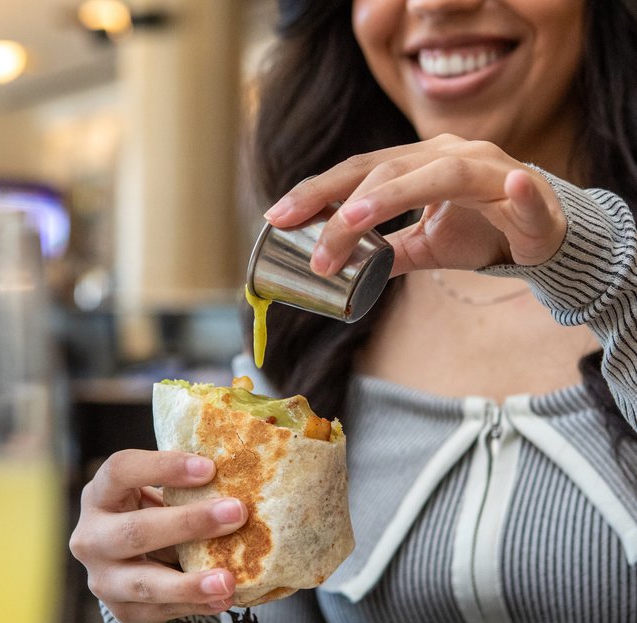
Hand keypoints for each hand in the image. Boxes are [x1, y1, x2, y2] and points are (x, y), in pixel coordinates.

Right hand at [69, 449, 246, 622]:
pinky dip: (195, 605)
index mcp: (100, 495)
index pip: (120, 471)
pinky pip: (161, 611)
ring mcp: (103, 578)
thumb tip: (240, 481)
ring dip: (190, 583)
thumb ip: (184, 491)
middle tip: (237, 513)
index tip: (209, 468)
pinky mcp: (122, 610)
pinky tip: (223, 599)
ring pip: (145, 583)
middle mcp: (91, 536)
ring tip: (228, 581)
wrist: (125, 568)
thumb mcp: (155, 499)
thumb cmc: (149, 518)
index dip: (162, 467)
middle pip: (135, 530)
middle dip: (189, 523)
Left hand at [263, 134, 567, 277]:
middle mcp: (450, 156)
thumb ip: (386, 251)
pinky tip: (513, 186)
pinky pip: (522, 189)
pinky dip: (517, 189)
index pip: (360, 171)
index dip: (318, 191)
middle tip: (303, 235)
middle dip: (339, 202)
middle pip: (386, 170)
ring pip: (439, 175)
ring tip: (353, 217)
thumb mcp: (424, 246)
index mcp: (420, 165)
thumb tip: (340, 269)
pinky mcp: (528, 193)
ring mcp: (490, 168)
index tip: (278, 216)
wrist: (542, 236)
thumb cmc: (481, 231)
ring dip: (393, 196)